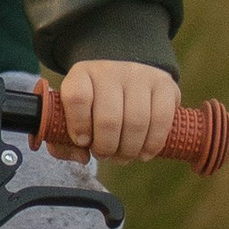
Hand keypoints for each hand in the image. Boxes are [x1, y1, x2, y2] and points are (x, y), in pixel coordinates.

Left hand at [54, 60, 179, 162]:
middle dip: (106, 147)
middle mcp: (110, 70)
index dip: (79, 126)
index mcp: (82, 74)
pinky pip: (161, 120)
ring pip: (136, 122)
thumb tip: (82, 157)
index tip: (82, 142)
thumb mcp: (73, 113)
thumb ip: (65, 140)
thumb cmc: (95, 104)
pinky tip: (144, 154)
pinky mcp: (164, 84)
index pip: (77, 97)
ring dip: (129, 149)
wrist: (127, 75)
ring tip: (123, 156)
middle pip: (108, 118)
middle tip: (105, 155)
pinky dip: (152, 144)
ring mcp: (139, 75)